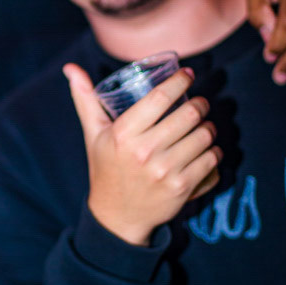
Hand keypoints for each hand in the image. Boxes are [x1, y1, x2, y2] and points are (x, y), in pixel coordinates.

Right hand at [64, 64, 221, 245]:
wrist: (117, 216)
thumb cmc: (106, 167)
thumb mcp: (93, 134)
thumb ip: (85, 99)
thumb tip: (71, 68)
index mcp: (123, 134)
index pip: (160, 98)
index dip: (179, 81)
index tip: (187, 75)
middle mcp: (145, 152)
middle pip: (188, 115)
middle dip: (200, 104)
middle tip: (199, 103)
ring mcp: (165, 172)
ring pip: (204, 136)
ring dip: (209, 127)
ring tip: (204, 125)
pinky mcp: (182, 189)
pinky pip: (212, 161)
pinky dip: (214, 152)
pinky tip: (208, 149)